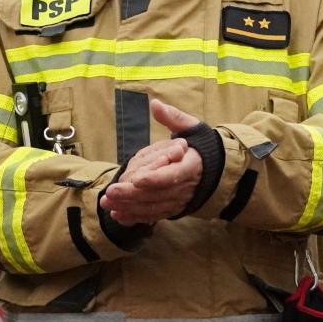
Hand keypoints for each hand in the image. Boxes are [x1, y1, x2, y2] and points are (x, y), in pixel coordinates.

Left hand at [100, 99, 206, 226]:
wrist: (215, 170)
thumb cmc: (199, 146)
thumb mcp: (191, 128)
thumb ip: (173, 118)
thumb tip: (155, 104)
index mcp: (190, 166)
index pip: (172, 175)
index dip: (155, 178)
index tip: (137, 179)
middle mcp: (184, 186)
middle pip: (157, 194)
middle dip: (132, 194)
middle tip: (111, 192)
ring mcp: (178, 200)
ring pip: (152, 207)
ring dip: (129, 207)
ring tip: (108, 202)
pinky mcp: (172, 208)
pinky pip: (152, 215)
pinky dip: (134, 217)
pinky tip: (117, 215)